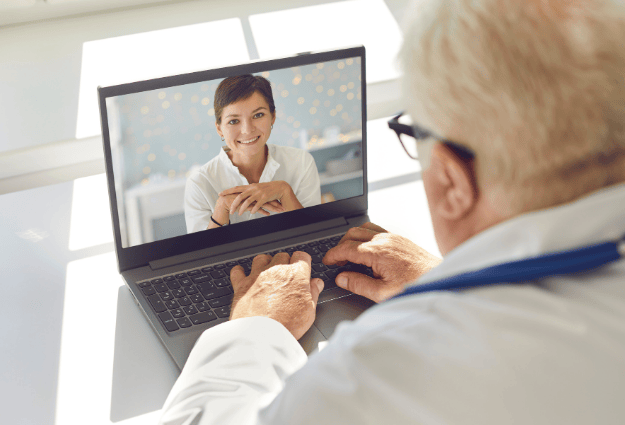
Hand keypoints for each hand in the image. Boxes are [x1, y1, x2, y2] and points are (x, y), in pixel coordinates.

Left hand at [220, 181, 291, 215]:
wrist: (279, 187)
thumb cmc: (268, 189)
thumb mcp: (257, 188)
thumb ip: (250, 191)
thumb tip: (242, 194)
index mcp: (250, 186)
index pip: (236, 188)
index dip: (228, 191)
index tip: (220, 194)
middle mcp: (253, 188)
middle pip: (240, 196)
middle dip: (234, 204)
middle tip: (230, 211)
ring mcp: (258, 193)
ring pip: (247, 202)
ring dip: (242, 209)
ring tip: (239, 214)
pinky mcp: (264, 198)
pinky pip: (257, 205)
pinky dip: (253, 210)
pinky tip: (252, 213)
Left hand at [230, 251, 323, 339]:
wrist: (260, 335)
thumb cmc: (286, 325)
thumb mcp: (309, 311)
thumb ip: (313, 293)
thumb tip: (316, 283)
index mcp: (295, 275)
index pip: (301, 256)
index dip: (303, 263)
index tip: (302, 269)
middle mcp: (276, 271)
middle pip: (282, 256)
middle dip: (285, 263)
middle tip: (286, 277)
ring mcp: (257, 276)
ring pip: (261, 258)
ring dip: (265, 264)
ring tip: (267, 274)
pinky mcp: (241, 285)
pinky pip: (238, 271)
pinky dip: (240, 272)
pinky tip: (243, 276)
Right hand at [323, 222, 441, 302]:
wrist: (440, 279)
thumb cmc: (416, 286)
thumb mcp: (382, 293)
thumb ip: (359, 284)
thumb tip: (342, 278)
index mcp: (377, 252)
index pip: (346, 248)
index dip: (332, 254)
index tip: (326, 261)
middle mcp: (384, 240)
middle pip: (352, 234)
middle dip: (340, 246)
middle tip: (336, 261)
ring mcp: (392, 237)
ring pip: (364, 228)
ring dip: (352, 238)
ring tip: (348, 253)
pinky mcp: (400, 238)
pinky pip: (377, 229)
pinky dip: (365, 236)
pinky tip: (366, 249)